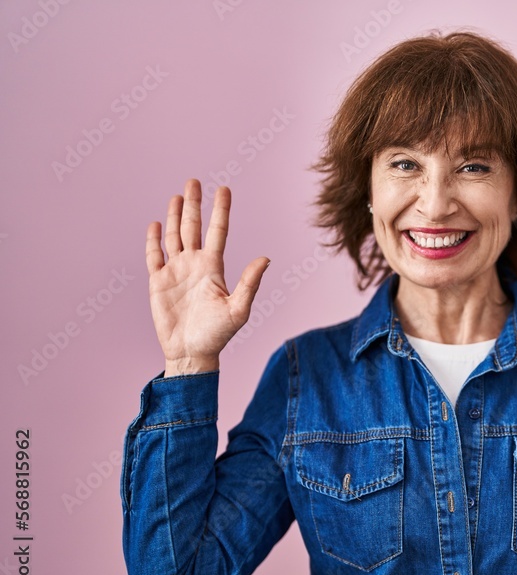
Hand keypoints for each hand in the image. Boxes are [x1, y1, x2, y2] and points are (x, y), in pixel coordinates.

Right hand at [146, 179, 269, 375]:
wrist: (192, 353)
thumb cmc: (218, 334)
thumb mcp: (238, 309)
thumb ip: (250, 284)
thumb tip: (265, 259)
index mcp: (214, 267)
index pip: (218, 231)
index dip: (220, 210)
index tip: (224, 188)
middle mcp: (195, 264)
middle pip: (194, 227)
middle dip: (194, 204)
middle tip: (194, 180)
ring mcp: (176, 271)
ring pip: (174, 236)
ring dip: (174, 216)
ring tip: (178, 195)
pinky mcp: (158, 282)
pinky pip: (154, 256)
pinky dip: (153, 240)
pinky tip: (155, 224)